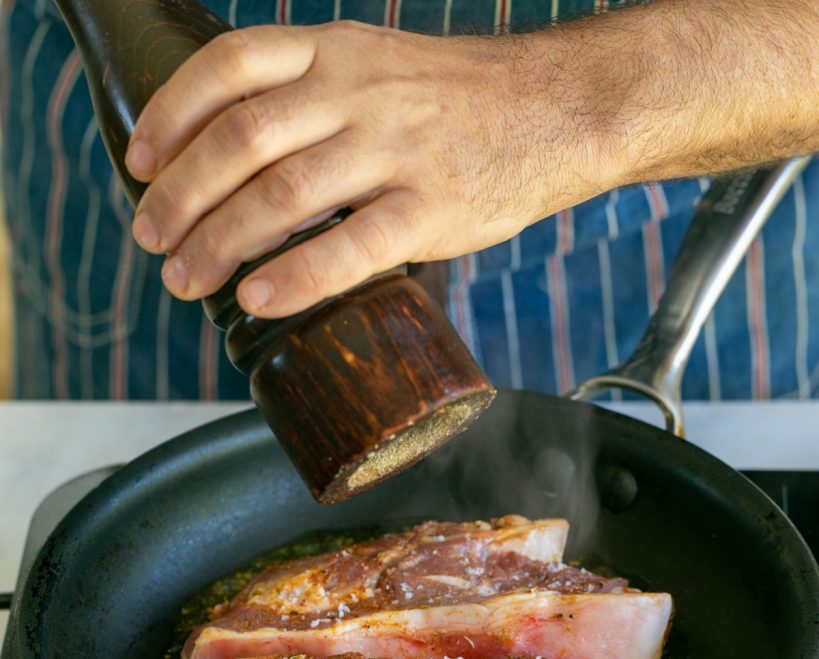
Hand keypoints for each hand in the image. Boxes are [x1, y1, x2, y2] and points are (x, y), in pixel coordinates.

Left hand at [124, 21, 613, 318]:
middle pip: (241, 139)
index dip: (171, 114)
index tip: (139, 163)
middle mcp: (358, 94)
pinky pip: (351, 248)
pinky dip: (296, 276)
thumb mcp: (380, 65)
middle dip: (181, 195)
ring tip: (185, 281)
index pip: (230, 65)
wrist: (559, 109)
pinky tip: (257, 298)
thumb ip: (316, 96)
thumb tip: (244, 160)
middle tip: (152, 241)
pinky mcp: (432, 209)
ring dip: (221, 242)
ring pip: (285, 195)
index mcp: (338, 53)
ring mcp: (396, 151)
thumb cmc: (461, 102)